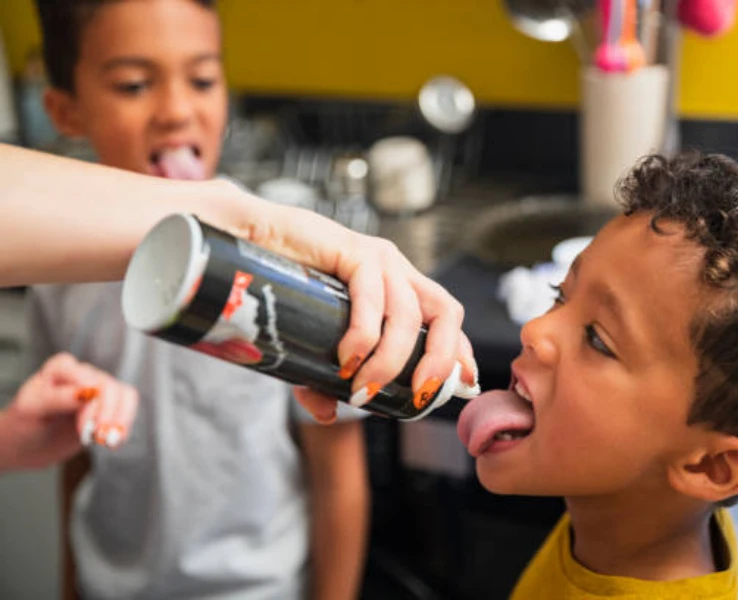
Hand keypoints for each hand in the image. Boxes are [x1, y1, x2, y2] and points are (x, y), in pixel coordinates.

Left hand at [0, 353, 138, 471]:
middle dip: (107, 415)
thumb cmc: (24, 424)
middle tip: (98, 439)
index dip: (92, 405)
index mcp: (61, 367)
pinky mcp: (107, 406)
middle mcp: (83, 374)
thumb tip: (89, 392)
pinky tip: (115, 441)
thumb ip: (58, 398)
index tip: (85, 429)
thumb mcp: (33, 410)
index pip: (89, 380)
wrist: (27, 445)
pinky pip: (127, 408)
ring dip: (120, 420)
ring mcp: (98, 389)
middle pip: (110, 387)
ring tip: (109, 442)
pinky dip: (124, 425)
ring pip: (124, 395)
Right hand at [241, 200, 476, 422]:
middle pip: (447, 313)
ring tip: (360, 387)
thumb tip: (330, 415)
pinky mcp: (356, 251)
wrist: (250, 239)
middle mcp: (398, 271)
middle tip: (415, 395)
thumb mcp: (310, 344)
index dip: (461, 351)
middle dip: (440, 359)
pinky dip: (364, 335)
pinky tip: (346, 357)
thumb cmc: (285, 287)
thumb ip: (320, 380)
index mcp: (399, 288)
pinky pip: (373, 298)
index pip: (447, 320)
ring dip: (390, 361)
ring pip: (410, 316)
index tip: (463, 383)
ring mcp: (380, 259)